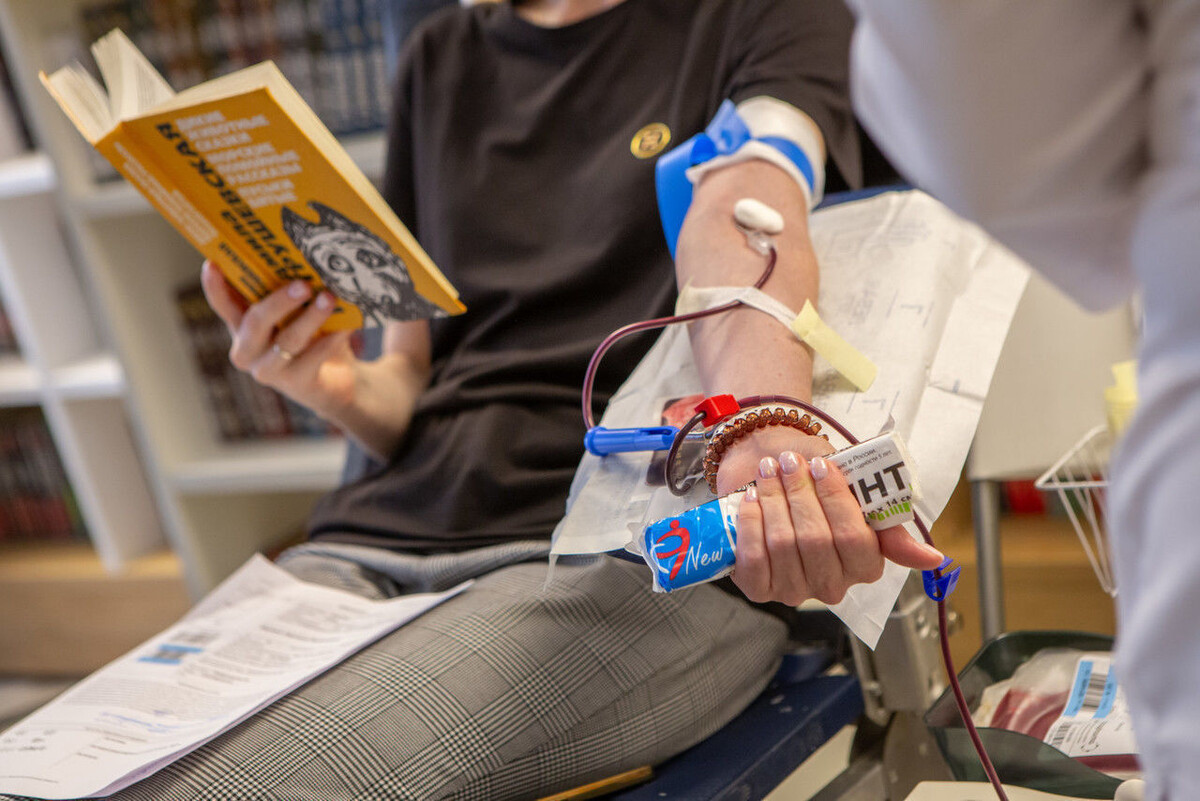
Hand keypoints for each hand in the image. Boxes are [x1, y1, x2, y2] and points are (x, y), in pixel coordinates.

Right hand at [200, 260, 359, 417]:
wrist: (336, 380)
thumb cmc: (311, 335)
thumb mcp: (295, 312)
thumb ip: (289, 291)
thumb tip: (302, 257)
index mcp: (241, 325)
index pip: (223, 303)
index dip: (215, 286)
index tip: (212, 264)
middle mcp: (248, 349)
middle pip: (255, 322)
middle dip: (278, 301)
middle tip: (303, 284)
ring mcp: (269, 370)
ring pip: (287, 341)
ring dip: (310, 317)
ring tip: (329, 298)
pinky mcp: (296, 384)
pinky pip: (313, 357)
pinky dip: (331, 339)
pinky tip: (346, 326)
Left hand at [717, 428, 944, 605]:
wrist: (769, 469)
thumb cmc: (814, 479)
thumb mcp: (857, 490)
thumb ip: (889, 522)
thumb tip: (933, 558)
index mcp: (865, 565)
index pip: (855, 539)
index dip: (835, 500)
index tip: (821, 464)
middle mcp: (832, 585)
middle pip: (816, 540)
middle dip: (800, 494)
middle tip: (789, 462)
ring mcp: (795, 589)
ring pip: (784, 545)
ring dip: (773, 500)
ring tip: (769, 470)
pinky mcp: (758, 588)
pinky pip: (754, 560)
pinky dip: (752, 523)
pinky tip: (752, 499)